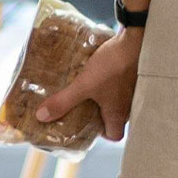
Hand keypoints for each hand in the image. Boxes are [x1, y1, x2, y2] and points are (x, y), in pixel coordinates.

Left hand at [37, 26, 140, 142]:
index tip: (90, 125)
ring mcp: (134, 89)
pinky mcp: (134, 74)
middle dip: (102, 114)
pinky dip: (113, 82)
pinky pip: (123, 84)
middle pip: (116, 119)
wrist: (136, 41)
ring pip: (120, 101)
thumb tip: (42, 116)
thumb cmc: (113, 66)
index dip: (103, 134)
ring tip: (91, 88)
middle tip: (86, 106)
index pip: (115, 136)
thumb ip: (64, 101)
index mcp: (118, 113)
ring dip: (107, 97)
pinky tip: (102, 72)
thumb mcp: (84, 85)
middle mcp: (129, 105)